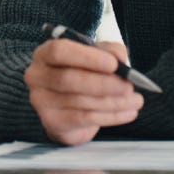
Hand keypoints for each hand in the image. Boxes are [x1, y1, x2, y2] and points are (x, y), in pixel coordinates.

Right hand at [24, 39, 143, 144]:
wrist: (68, 108)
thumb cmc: (82, 74)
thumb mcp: (96, 57)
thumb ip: (110, 52)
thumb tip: (121, 59)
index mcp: (45, 53)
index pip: (60, 51)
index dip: (87, 58)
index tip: (113, 65)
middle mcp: (37, 76)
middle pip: (68, 79)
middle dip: (103, 83)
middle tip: (128, 86)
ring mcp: (41, 100)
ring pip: (80, 102)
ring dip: (113, 102)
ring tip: (136, 100)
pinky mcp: (52, 121)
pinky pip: (84, 119)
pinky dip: (111, 116)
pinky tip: (128, 112)